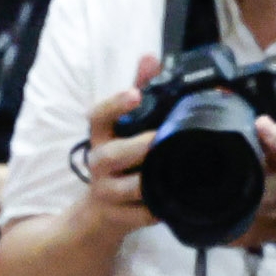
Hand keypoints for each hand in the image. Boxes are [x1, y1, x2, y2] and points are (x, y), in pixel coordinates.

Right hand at [79, 64, 161, 230]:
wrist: (99, 215)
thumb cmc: (119, 163)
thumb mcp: (123, 129)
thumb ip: (140, 92)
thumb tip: (150, 57)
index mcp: (101, 137)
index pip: (98, 116)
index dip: (115, 105)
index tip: (134, 94)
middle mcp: (99, 163)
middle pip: (113, 155)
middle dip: (139, 147)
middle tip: (162, 138)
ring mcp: (107, 192)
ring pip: (130, 188)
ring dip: (152, 182)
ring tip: (176, 172)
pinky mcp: (119, 218)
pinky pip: (142, 215)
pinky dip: (158, 211)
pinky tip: (176, 203)